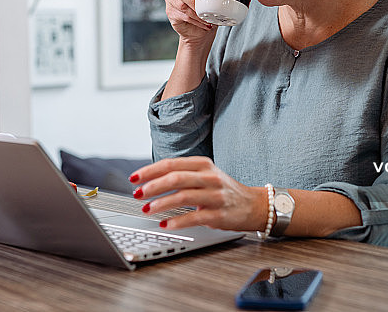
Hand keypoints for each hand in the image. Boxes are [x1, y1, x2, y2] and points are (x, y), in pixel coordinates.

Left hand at [129, 156, 266, 231]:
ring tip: (146, 210)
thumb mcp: (205, 175)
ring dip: (161, 204)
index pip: (171, 164)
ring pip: (183, 196)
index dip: (150, 171)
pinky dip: (177, 221)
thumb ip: (182, 175)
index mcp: (202, 164)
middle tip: (137, 195)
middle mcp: (209, 177)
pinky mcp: (219, 214)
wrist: (254, 205)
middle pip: (175, 178)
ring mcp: (215, 195)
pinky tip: (165, 224)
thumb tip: (149, 181)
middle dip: (152, 186)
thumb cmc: (222, 190)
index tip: (134, 179)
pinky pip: (195, 217)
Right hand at [166, 0, 215, 45]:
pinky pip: (182, 15)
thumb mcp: (213, 1)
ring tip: (207, 19)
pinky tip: (202, 23)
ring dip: (197, 14)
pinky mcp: (170, 11)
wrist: (200, 32)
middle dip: (196, 2)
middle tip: (207, 9)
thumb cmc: (207, 15)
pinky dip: (195, 20)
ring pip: (182, 5)